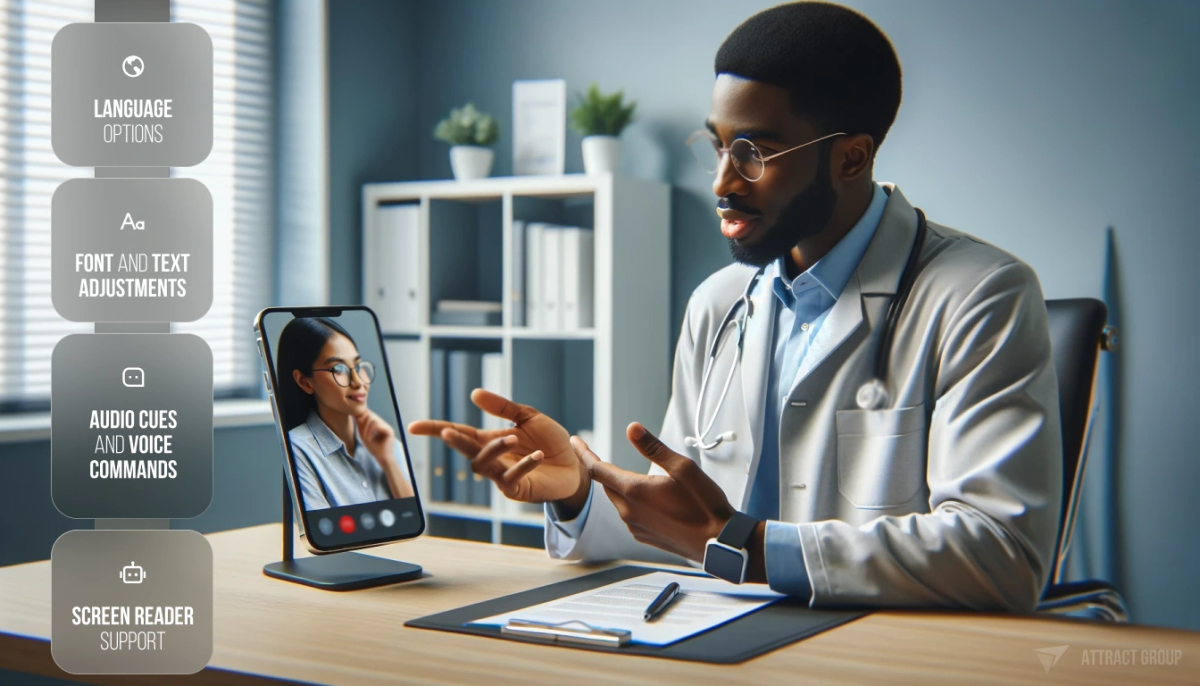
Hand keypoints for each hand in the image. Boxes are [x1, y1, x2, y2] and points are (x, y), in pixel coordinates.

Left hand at [355, 409, 395, 467]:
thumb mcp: (365, 435)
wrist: (382, 459)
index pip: (370, 416)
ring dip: (366, 428)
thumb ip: (362, 425)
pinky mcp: (389, 431)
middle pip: (372, 416)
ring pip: (374, 420)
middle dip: (364, 423)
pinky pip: (377, 425)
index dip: (362, 418)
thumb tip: (356, 414)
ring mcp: (388, 427)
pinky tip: (369, 439)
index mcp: (380, 425)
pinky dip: (371, 431)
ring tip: (365, 437)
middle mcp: (385, 425)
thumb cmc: (374, 449)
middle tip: (361, 433)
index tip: (358, 426)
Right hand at [407, 389, 588, 505]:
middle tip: (447, 432)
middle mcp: (492, 458)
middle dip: (456, 441)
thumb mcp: (528, 417)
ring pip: (484, 466)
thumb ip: (503, 407)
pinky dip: (523, 465)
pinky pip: (512, 479)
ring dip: (494, 450)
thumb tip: (474, 393)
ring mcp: (502, 476)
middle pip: (466, 450)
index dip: (435, 429)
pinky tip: (537, 455)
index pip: (458, 432)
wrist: (573, 466)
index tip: (413, 427)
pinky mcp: (518, 490)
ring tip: (512, 437)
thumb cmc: (549, 441)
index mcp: (490, 439)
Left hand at [572, 422, 734, 561]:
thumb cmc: (705, 505)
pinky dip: (632, 503)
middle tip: (597, 455)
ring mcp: (636, 527)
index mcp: (634, 491)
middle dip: (602, 469)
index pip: (598, 469)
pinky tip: (648, 499)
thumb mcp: (683, 468)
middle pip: (607, 485)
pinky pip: (629, 515)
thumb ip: (654, 448)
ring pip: (619, 501)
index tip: (575, 441)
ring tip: (631, 476)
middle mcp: (629, 511)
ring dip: (619, 487)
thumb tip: (632, 428)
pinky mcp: (645, 537)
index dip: (584, 453)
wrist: (720, 542)